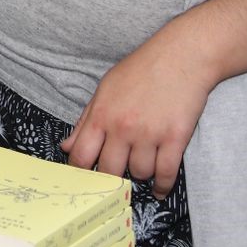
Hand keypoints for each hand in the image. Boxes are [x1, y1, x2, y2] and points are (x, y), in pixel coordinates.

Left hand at [62, 25, 219, 195]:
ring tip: (141, 168)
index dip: (81, 172)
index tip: (86, 178)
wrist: (180, 57)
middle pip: (110, 170)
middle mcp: (122, 127)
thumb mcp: (104, 90)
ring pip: (139, 173)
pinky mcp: (175, 138)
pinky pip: (166, 174)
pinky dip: (162, 186)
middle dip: (112, 177)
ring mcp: (149, 134)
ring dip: (140, 175)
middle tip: (117, 175)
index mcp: (101, 115)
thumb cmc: (140, 70)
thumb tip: (66, 147)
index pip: (81, 156)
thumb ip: (85, 121)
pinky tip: (159, 189)